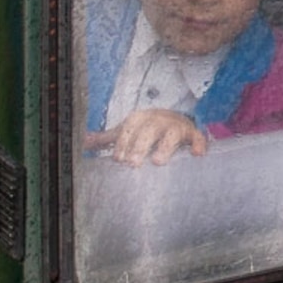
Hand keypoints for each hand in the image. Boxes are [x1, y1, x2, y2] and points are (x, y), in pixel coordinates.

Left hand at [88, 109, 208, 165]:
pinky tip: (197, 154)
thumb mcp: (126, 130)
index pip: (130, 130)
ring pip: (172, 134)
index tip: (119, 159)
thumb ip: (106, 138)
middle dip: (141, 146)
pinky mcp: (192, 134)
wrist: (173, 119)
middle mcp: (158, 120)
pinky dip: (198, 144)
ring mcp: (176, 127)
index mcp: (140, 119)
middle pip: (149, 131)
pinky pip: (198, 138)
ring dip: (165, 147)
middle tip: (134, 163)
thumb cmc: (144, 130)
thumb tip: (84, 141)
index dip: (124, 143)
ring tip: (158, 161)